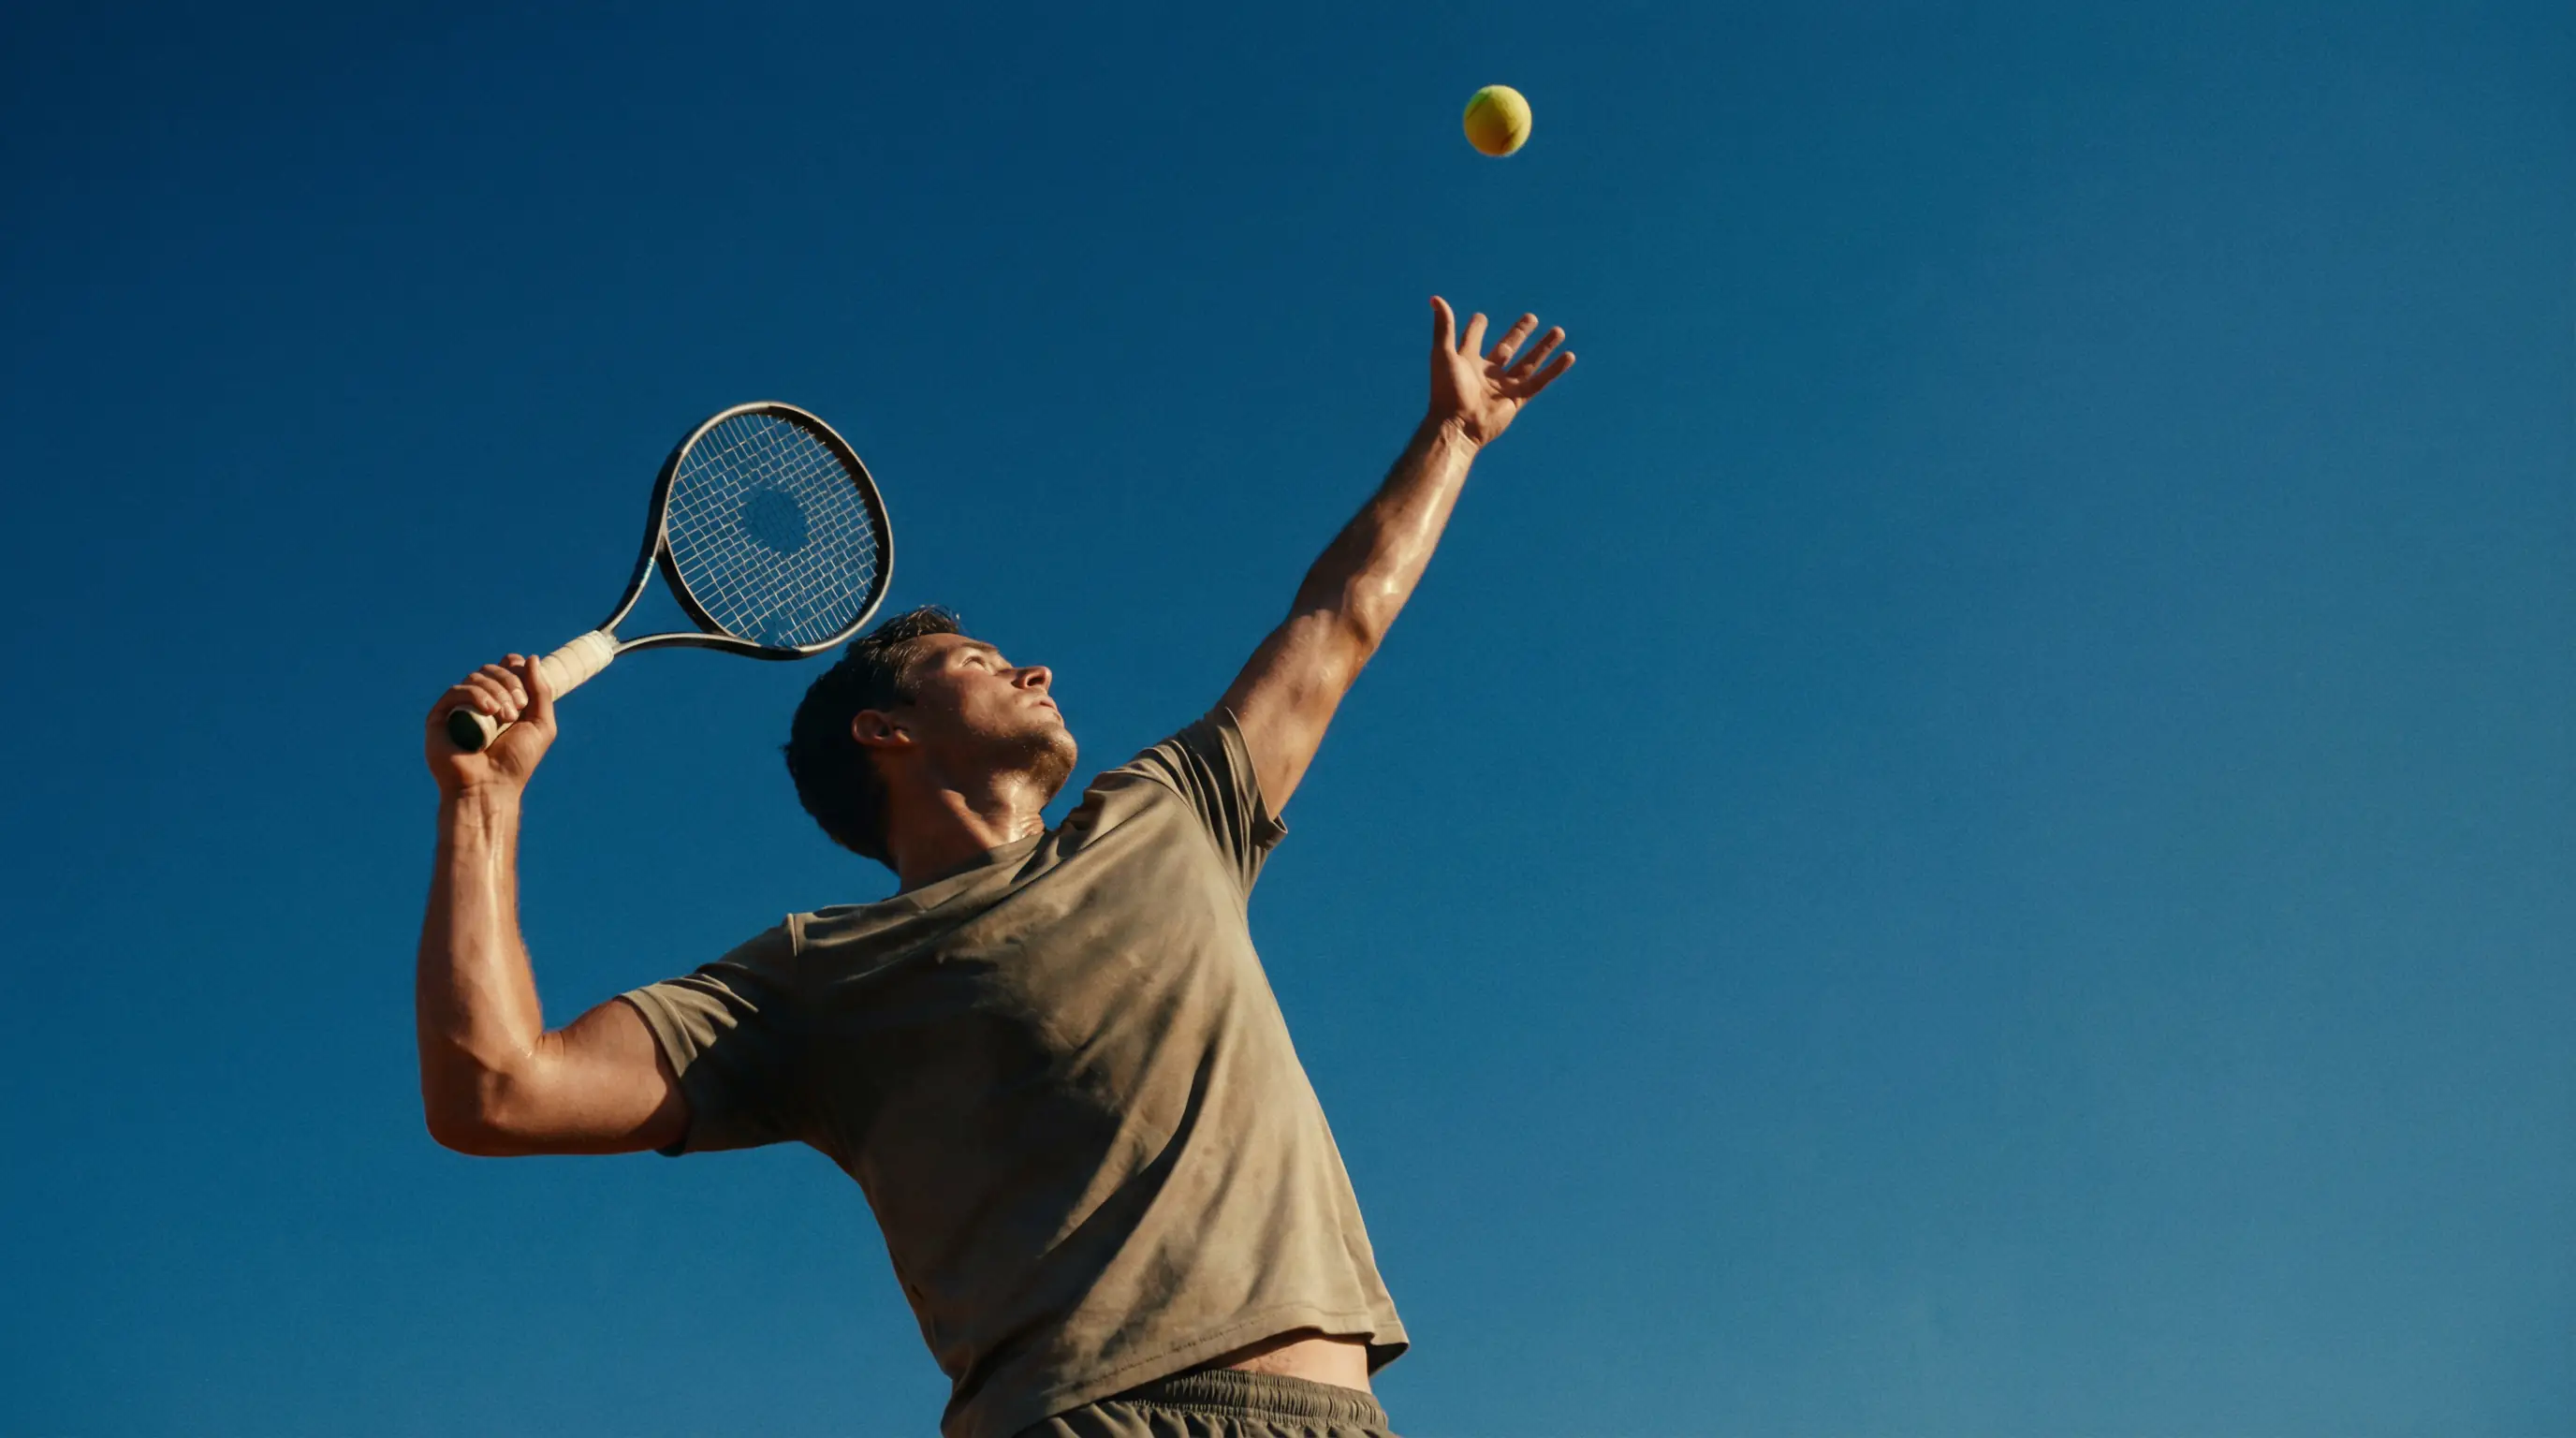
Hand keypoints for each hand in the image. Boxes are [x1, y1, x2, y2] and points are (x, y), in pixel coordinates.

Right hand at [425, 653, 555, 797]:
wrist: (491, 788)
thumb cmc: (516, 762)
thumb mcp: (541, 725)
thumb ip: (541, 692)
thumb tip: (532, 658)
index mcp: (501, 702)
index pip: (504, 668)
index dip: (515, 667)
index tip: (525, 683)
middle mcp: (478, 703)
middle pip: (491, 670)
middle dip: (509, 682)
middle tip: (519, 708)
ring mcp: (459, 709)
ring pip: (476, 677)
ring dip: (496, 691)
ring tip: (507, 717)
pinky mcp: (440, 717)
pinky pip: (456, 691)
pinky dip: (476, 695)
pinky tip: (489, 712)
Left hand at [1427, 296, 1574, 446]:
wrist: (1457, 425)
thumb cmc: (1446, 390)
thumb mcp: (1443, 353)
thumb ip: (1444, 326)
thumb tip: (1435, 298)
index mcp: (1467, 361)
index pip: (1473, 339)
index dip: (1476, 328)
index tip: (1480, 318)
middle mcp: (1486, 373)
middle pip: (1507, 348)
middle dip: (1519, 333)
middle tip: (1531, 317)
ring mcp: (1502, 386)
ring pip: (1528, 363)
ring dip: (1543, 347)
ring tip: (1558, 331)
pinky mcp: (1516, 400)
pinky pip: (1539, 382)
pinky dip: (1554, 370)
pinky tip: (1569, 356)